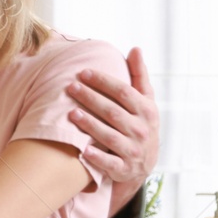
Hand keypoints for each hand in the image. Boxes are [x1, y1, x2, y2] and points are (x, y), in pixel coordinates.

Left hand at [67, 47, 159, 192]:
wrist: (145, 162)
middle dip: (91, 99)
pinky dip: (98, 158)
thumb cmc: (140, 123)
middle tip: (70, 87)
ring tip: (71, 113)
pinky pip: (110, 163)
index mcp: (147, 111)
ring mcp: (134, 150)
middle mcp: (142, 130)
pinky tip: (83, 150)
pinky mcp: (124, 168)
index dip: (104, 82)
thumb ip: (139, 76)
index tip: (83, 72)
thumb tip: (136, 48)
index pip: (125, 93)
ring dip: (90, 125)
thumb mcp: (145, 101)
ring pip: (110, 136)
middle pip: (113, 112)